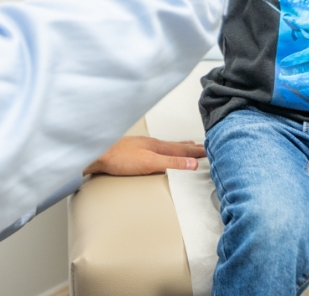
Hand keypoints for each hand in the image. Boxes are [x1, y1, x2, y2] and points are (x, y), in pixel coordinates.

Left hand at [83, 135, 205, 175]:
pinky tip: (161, 150)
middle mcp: (153, 144)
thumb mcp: (150, 163)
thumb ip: (171, 163)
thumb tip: (192, 163)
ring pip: (167, 145)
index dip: (197, 151)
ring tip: (188, 144)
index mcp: (158, 147)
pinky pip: (158, 147)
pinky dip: (167, 148)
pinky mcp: (135, 149)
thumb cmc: (120, 158)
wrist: (98, 153)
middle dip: (192, 146)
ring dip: (180, 146)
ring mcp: (144, 145)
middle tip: (205, 146)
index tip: (210, 150)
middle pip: (177, 145)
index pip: (183, 149)